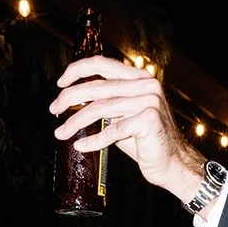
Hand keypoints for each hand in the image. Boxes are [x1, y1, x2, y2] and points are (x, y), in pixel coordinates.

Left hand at [49, 56, 203, 202]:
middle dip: (70, 98)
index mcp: (139, 77)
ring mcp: (148, 101)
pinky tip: (81, 146)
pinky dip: (94, 141)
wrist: (173, 163)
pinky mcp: (148, 120)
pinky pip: (113, 130)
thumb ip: (106, 104)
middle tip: (54, 109)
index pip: (102, 64)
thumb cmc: (146, 141)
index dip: (78, 70)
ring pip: (101, 109)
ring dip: (76, 122)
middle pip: (97, 87)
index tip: (61, 83)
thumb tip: (74, 101)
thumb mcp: (124, 116)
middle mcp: (145, 85)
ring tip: (61, 132)